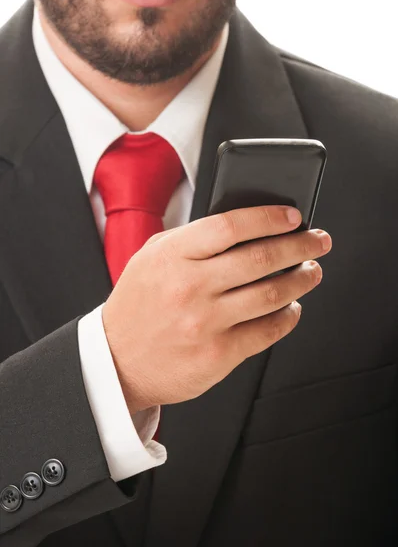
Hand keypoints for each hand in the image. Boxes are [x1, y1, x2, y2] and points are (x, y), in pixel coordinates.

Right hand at [102, 206, 331, 414]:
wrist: (116, 362)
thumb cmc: (138, 305)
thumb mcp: (152, 258)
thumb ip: (193, 240)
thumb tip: (248, 226)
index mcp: (171, 256)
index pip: (231, 226)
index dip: (269, 218)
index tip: (293, 216)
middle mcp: (189, 288)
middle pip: (261, 258)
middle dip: (301, 245)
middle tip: (318, 241)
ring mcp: (205, 323)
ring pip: (271, 295)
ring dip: (301, 280)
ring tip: (311, 271)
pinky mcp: (218, 355)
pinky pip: (267, 332)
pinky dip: (288, 316)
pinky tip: (292, 308)